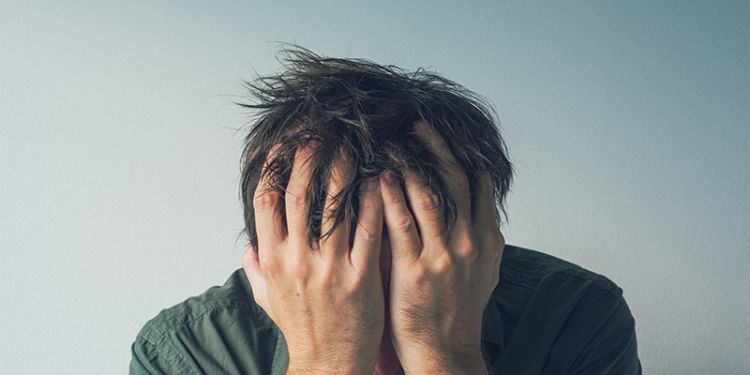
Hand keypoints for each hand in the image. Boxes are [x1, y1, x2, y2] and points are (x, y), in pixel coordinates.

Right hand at [241, 141, 384, 374]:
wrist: (327, 365)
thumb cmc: (301, 330)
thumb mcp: (268, 300)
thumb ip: (255, 271)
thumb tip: (246, 248)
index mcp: (273, 261)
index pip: (266, 202)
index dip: (275, 169)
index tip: (284, 145)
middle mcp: (297, 260)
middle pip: (299, 195)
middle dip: (307, 158)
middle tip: (319, 131)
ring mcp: (329, 269)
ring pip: (334, 207)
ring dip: (342, 171)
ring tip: (350, 145)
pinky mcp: (361, 279)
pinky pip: (368, 231)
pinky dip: (373, 202)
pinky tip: (380, 179)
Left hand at [379, 121, 503, 373]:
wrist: (445, 352)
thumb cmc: (457, 312)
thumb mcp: (483, 272)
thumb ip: (480, 237)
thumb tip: (479, 209)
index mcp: (488, 239)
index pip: (479, 183)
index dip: (460, 153)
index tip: (441, 133)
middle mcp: (470, 242)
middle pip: (455, 179)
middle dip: (436, 147)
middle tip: (416, 124)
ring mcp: (445, 256)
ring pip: (429, 195)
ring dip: (409, 164)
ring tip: (391, 143)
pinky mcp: (417, 271)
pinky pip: (402, 224)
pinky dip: (391, 198)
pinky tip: (380, 178)